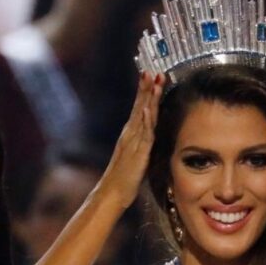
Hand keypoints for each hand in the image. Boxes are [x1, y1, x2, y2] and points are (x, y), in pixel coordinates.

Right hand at [97, 72, 162, 207]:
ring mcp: (133, 142)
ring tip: (154, 81)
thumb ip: (143, 145)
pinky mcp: (137, 153)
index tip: (152, 76)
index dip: (146, 93)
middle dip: (146, 88)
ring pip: (143, 115)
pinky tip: (149, 108)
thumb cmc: (124, 179)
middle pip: (140, 107)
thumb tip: (151, 138)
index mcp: (130, 135)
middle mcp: (130, 134)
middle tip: (152, 70)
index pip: (140, 109)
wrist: (111, 193)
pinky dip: (146, 120)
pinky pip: (144, 134)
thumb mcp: (137, 157)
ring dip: (148, 98)